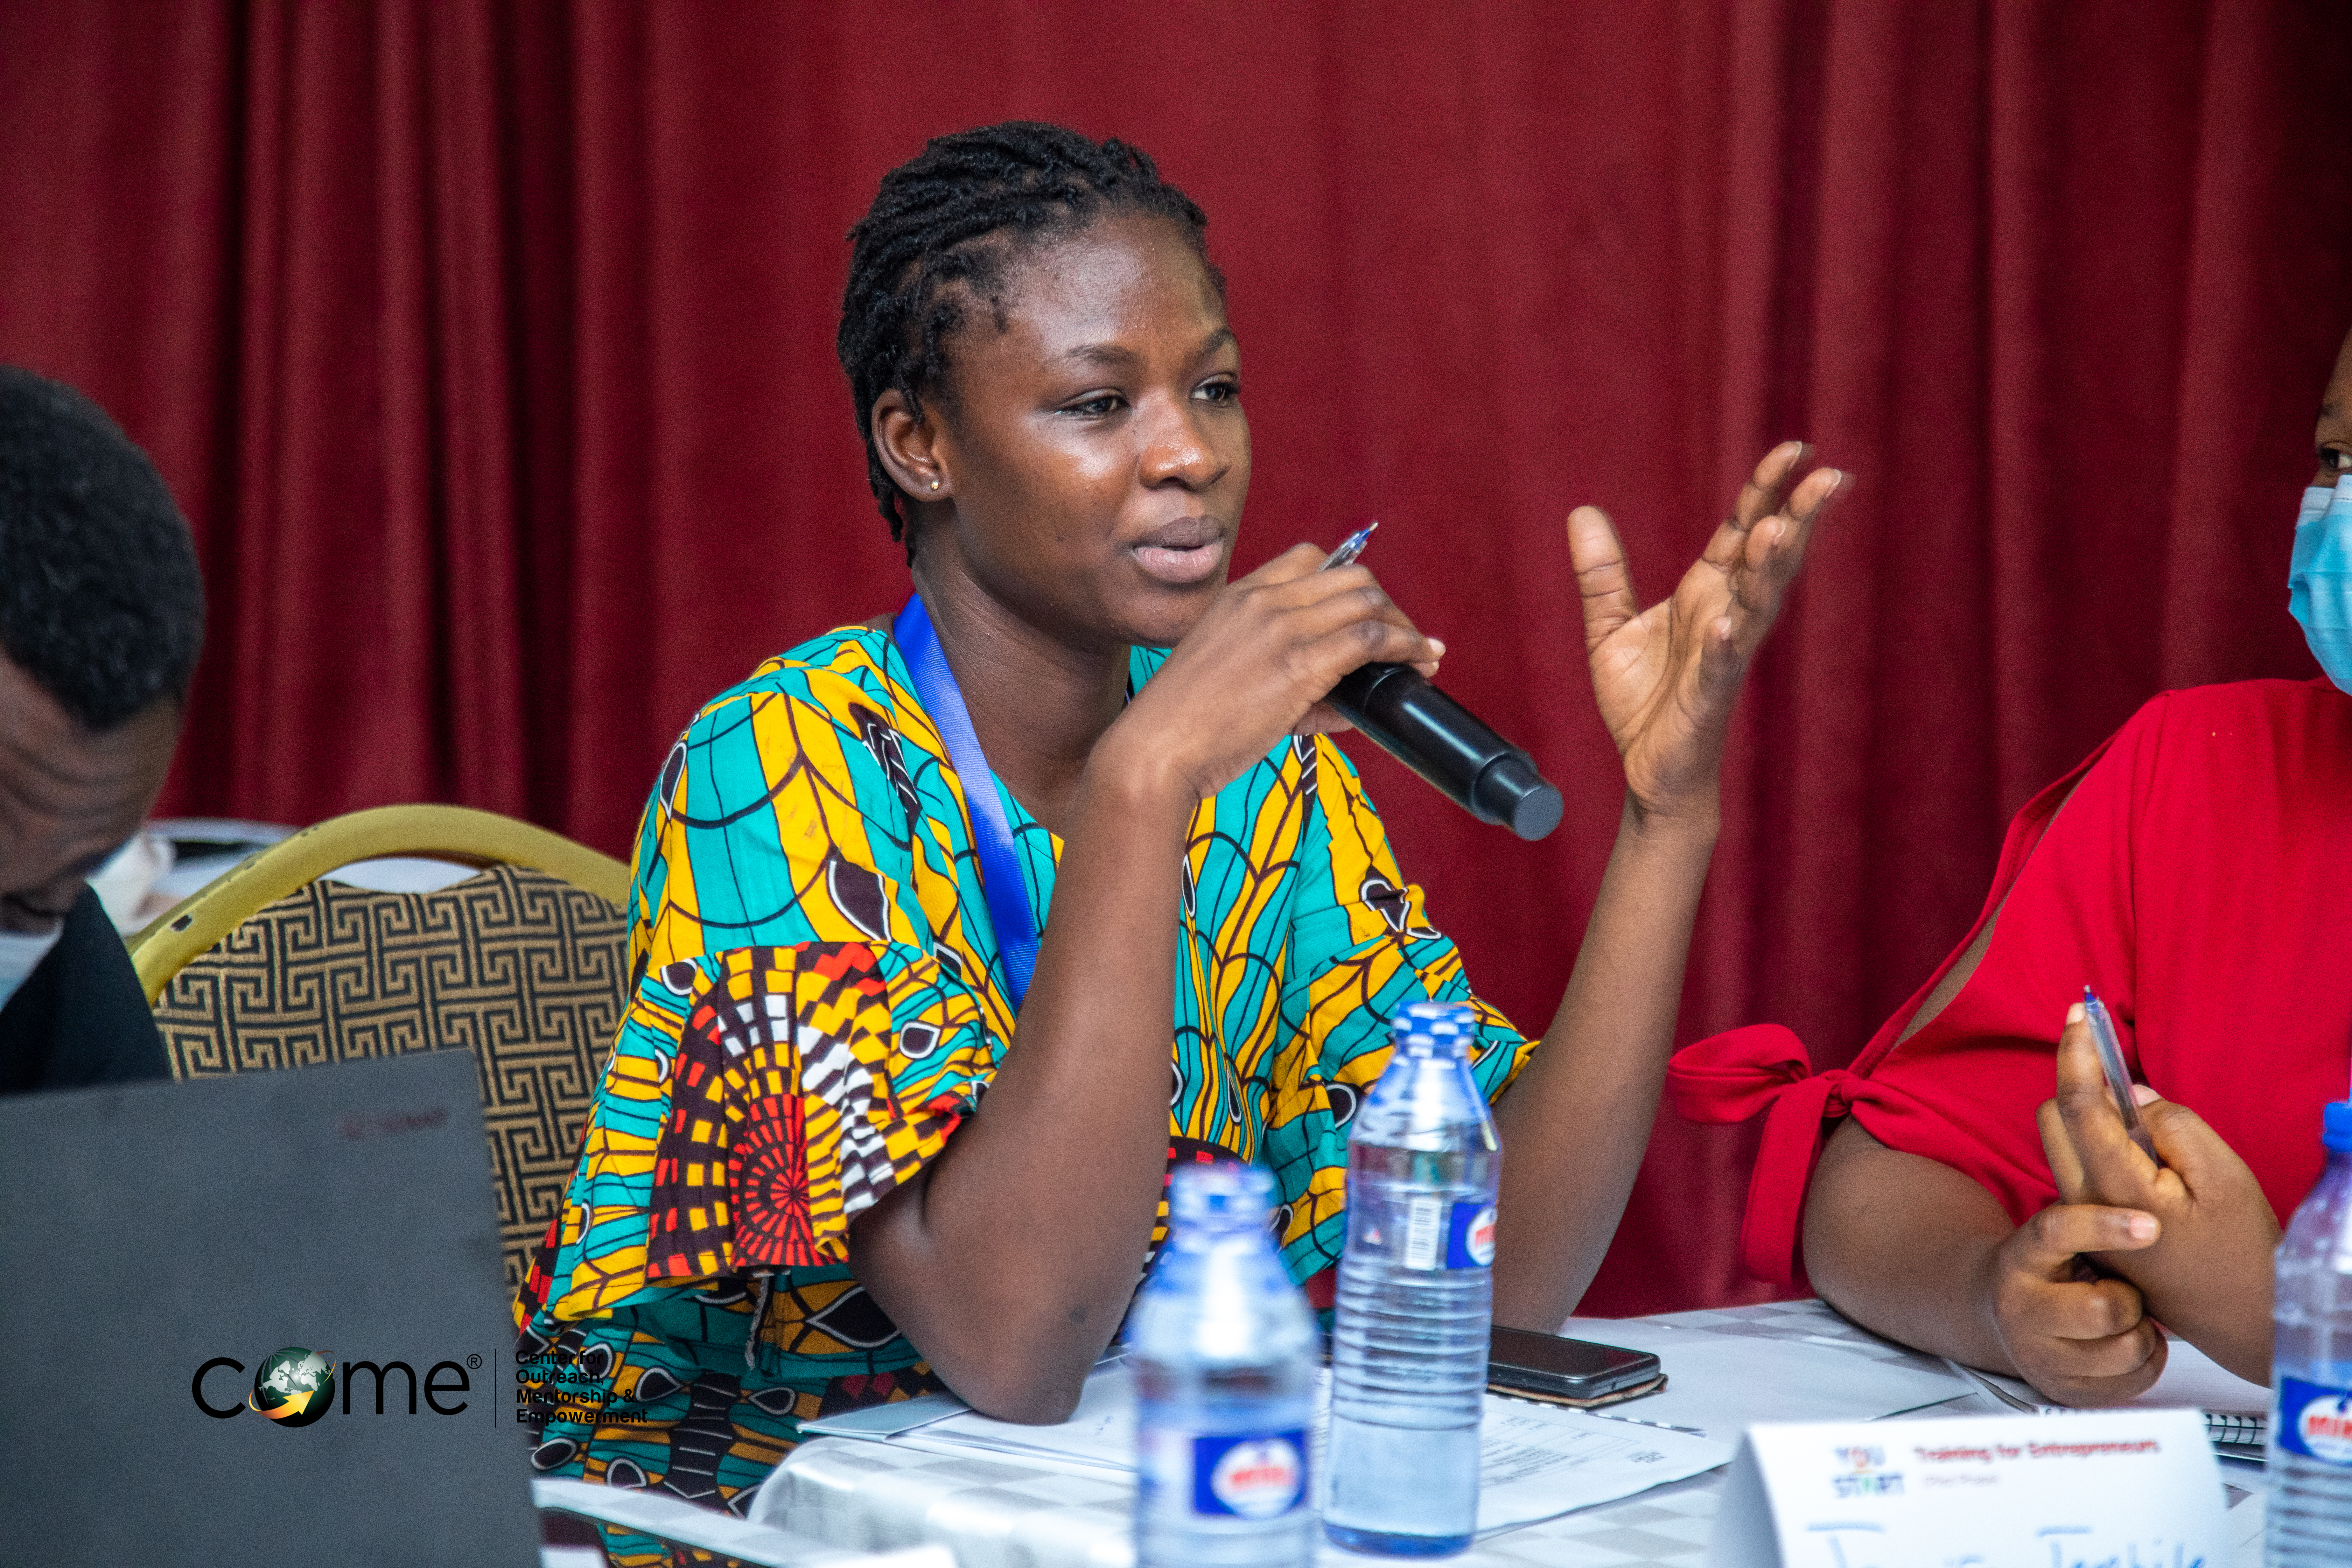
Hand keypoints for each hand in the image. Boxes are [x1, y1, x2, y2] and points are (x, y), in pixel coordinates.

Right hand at [1100, 543, 1438, 806]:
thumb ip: (1283, 677)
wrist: (1154, 750)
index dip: (1348, 582)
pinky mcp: (1299, 662)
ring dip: (1403, 627)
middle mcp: (1262, 600)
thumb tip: (1345, 703)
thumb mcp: (1229, 679)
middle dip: (1386, 604)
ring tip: (1422, 654)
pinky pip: (1371, 639)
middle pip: (1349, 575)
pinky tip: (1418, 665)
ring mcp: (1281, 626)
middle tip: (1404, 638)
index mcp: (1238, 596)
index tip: (1367, 612)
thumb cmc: (1184, 727)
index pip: (1309, 559)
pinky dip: (1404, 647)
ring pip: (1367, 600)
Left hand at [1570, 443, 1841, 822]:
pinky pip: (1722, 667)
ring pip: (1758, 603)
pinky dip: (1726, 645)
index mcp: (1708, 591)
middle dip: (1797, 516)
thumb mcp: (1610, 627)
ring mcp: (1725, 655)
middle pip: (1769, 556)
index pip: (1742, 529)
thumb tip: (1581, 512)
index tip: (1794, 450)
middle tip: (1826, 475)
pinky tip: (1730, 626)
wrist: (1646, 768)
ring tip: (1779, 530)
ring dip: (1769, 567)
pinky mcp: (1708, 697)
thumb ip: (1601, 574)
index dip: (1766, 489)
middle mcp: (1727, 615)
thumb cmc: (1644, 700)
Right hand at [1976, 1202, 2167, 1405]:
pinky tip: (2128, 1341)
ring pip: (2126, 1348)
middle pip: (2103, 1309)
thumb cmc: (2048, 1267)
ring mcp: (2038, 1356)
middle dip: (2129, 1299)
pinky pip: (2135, 1380)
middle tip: (2122, 1291)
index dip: (2105, 1226)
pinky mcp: (2063, 1390)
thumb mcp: (2055, 1234)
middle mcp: (2020, 1310)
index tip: (2151, 1225)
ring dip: (2142, 1331)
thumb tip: (2142, 1169)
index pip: (2056, 1232)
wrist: (1998, 1312)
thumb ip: (2089, 1210)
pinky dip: (2148, 1360)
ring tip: (2127, 1318)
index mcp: (2019, 1258)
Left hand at [2037, 1002, 2279, 1382]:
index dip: (2076, 1052)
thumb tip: (2130, 1093)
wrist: (2244, 1318)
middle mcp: (2084, 1203)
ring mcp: (2084, 1220)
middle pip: (2052, 1119)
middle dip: (2074, 1079)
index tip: (2079, 1011)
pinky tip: (2134, 1141)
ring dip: (2084, 1111)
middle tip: (2107, 1053)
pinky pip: (2078, 1168)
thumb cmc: (2243, 1248)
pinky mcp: (2092, 1229)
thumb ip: (2172, 1125)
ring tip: (2132, 1105)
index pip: (2078, 1103)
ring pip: (2061, 1143)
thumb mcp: (2222, 1175)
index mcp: (2116, 1188)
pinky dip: (2093, 1140)